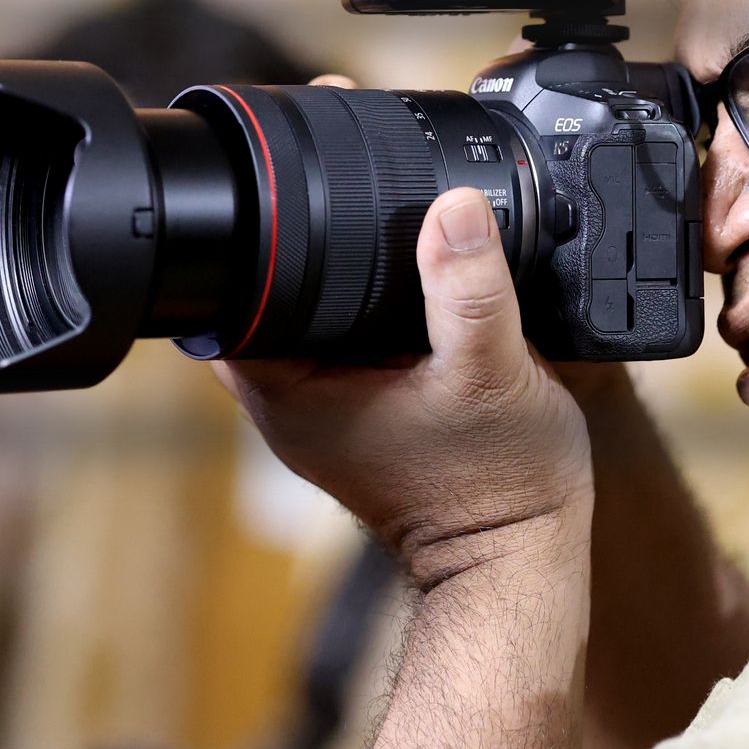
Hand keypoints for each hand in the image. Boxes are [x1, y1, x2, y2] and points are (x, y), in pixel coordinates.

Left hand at [212, 179, 592, 586]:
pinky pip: (336, 342)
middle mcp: (289, 406)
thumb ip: (469, 290)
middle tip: (348, 194)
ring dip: (331, 278)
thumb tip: (456, 208)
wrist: (519, 559)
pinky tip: (405, 290)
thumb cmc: (499, 489)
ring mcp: (319, 413)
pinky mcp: (355, 414)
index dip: (258, 236)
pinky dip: (360, 310)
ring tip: (381, 235)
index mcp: (290, 395)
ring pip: (300, 317)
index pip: (230, 294)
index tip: (299, 189)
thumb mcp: (491, 373)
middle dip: (297, 245)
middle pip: (260, 295)